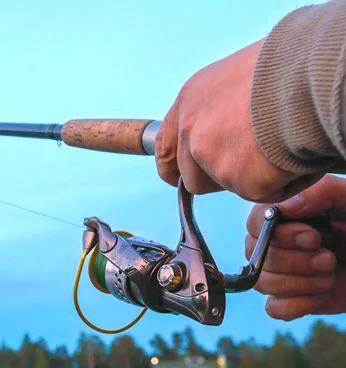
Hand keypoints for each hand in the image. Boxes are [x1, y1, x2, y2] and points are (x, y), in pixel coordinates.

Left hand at [155, 40, 321, 202]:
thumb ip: (226, 107)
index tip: (177, 176)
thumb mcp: (242, 76)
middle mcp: (192, 128)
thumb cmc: (290, 65)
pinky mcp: (237, 179)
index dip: (173, 166)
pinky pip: (262, 193)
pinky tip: (297, 153)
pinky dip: (283, 182)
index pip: (165, 144)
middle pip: (192, 176)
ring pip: (227, 186)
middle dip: (219, 178)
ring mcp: (210, 156)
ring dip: (252, 178)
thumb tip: (237, 126)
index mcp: (191, 99)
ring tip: (282, 145)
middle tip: (254, 161)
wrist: (310, 75)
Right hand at [246, 175, 345, 319]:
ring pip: (262, 283)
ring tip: (329, 275)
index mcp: (281, 215)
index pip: (255, 225)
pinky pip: (274, 308)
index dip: (279, 236)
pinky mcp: (288, 299)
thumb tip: (283, 208)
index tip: (313, 238)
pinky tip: (320, 295)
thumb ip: (318, 195)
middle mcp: (272, 243)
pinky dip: (297, 304)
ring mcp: (277, 272)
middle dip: (297, 262)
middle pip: (257, 258)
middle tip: (328, 259)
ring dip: (301, 283)